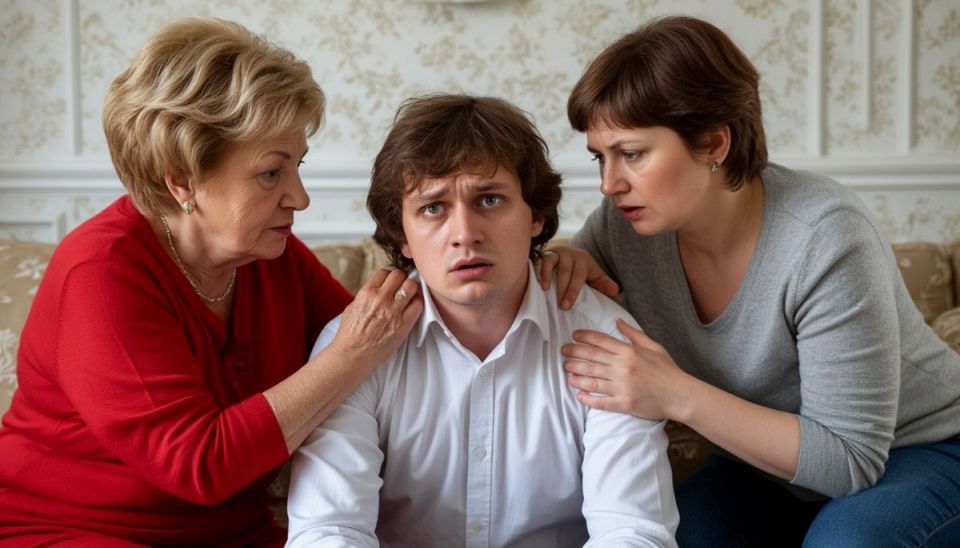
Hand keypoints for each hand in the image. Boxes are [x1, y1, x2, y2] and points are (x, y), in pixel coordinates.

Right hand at [326, 267, 422, 369]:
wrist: (353, 355)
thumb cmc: (350, 333)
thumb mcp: (353, 307)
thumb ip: (367, 294)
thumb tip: (379, 287)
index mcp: (366, 293)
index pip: (384, 272)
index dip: (388, 276)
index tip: (390, 282)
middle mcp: (381, 299)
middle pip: (400, 275)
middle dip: (401, 279)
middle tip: (400, 287)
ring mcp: (394, 311)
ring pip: (412, 286)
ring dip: (411, 289)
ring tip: (408, 295)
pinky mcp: (404, 324)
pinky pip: (418, 305)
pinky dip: (417, 303)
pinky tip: (412, 307)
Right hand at [535, 245, 618, 309]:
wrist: (565, 253)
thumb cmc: (580, 269)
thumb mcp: (594, 274)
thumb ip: (603, 283)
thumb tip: (616, 291)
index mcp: (583, 259)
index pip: (579, 275)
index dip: (573, 291)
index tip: (568, 306)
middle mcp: (569, 254)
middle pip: (565, 271)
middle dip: (563, 289)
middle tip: (561, 306)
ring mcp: (555, 253)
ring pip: (551, 262)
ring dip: (547, 276)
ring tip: (546, 291)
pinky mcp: (543, 254)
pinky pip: (539, 261)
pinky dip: (538, 271)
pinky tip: (538, 282)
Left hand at [562, 319, 689, 419]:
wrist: (680, 395)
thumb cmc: (668, 370)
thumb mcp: (654, 346)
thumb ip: (633, 334)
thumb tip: (617, 321)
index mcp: (630, 352)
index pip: (601, 341)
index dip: (584, 337)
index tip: (574, 336)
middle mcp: (623, 367)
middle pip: (592, 359)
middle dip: (574, 354)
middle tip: (563, 352)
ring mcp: (622, 386)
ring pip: (592, 379)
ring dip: (576, 375)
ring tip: (566, 371)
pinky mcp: (624, 403)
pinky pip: (600, 401)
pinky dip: (587, 398)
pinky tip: (578, 394)